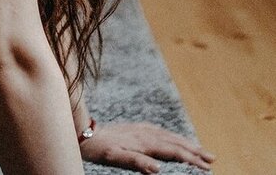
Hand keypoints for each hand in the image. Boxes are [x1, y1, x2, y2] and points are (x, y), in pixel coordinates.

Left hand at [80, 122, 214, 172]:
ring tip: (201, 149)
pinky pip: (160, 132)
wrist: (86, 133)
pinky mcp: (136, 128)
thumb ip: (137, 163)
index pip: (174, 151)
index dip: (191, 159)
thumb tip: (157, 169)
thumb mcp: (116, 158)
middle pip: (175, 142)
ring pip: (169, 136)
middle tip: (213, 159)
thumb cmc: (100, 149)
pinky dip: (173, 136)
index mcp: (145, 143)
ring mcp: (141, 130)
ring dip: (186, 143)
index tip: (206, 167)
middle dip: (195, 150)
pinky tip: (175, 138)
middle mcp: (146, 134)